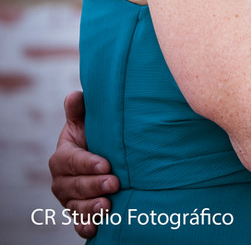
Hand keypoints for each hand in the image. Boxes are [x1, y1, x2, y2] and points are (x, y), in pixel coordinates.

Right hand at [48, 91, 118, 238]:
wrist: (103, 156)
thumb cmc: (96, 136)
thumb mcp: (88, 122)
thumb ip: (80, 111)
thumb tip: (76, 95)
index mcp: (63, 156)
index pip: (71, 161)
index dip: (86, 163)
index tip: (106, 164)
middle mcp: (62, 179)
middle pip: (73, 185)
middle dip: (93, 185)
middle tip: (115, 183)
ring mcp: (69, 198)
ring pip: (75, 206)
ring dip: (90, 208)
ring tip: (107, 205)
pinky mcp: (79, 212)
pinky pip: (78, 222)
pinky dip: (85, 227)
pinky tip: (95, 229)